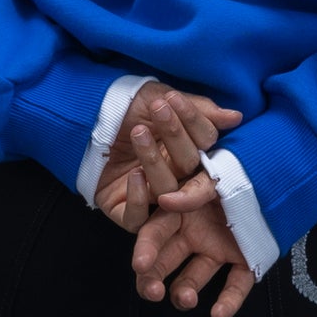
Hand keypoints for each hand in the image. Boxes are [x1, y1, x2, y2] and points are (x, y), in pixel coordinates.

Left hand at [93, 81, 241, 232]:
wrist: (81, 118)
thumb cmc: (125, 107)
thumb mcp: (158, 97)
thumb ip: (197, 109)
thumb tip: (235, 117)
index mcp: (189, 148)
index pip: (204, 142)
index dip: (193, 123)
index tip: (173, 100)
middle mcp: (175, 175)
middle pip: (189, 166)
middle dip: (176, 139)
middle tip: (159, 111)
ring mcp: (151, 195)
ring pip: (166, 190)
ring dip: (153, 161)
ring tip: (138, 133)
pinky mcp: (125, 211)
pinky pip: (137, 219)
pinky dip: (138, 199)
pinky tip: (134, 176)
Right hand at [124, 166, 256, 316]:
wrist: (275, 174)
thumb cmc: (239, 171)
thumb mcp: (214, 175)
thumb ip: (192, 189)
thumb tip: (165, 200)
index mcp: (180, 213)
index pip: (154, 234)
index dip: (144, 249)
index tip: (139, 265)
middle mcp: (194, 235)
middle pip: (164, 263)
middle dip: (152, 280)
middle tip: (152, 293)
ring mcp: (217, 250)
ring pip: (193, 279)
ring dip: (185, 294)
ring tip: (187, 299)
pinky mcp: (244, 261)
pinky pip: (234, 285)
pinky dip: (228, 302)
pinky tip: (219, 314)